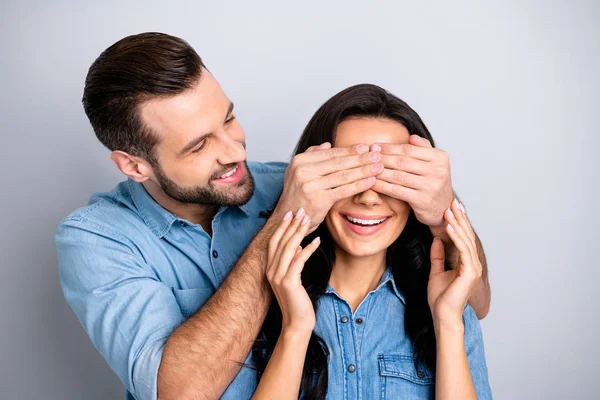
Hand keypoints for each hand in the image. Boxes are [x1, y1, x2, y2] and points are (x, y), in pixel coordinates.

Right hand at [266, 208, 320, 333]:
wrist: (297, 323)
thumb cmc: (298, 302)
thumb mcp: (293, 279)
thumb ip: (293, 262)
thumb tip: (298, 245)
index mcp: (270, 269)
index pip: (274, 243)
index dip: (282, 227)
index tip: (290, 214)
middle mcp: (271, 271)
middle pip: (281, 242)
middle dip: (291, 225)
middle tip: (301, 211)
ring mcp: (278, 277)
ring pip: (289, 248)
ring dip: (299, 232)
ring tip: (308, 220)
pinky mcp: (289, 282)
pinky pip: (299, 260)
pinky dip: (308, 248)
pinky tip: (316, 240)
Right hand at [274, 142, 382, 230]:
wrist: (289, 218)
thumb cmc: (297, 194)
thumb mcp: (298, 171)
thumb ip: (312, 155)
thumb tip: (327, 144)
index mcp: (300, 161)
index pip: (330, 153)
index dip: (350, 150)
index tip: (366, 147)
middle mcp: (304, 171)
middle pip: (339, 162)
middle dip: (361, 158)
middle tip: (377, 155)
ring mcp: (310, 185)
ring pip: (343, 175)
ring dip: (364, 170)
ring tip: (378, 167)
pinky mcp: (319, 200)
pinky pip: (343, 190)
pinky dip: (359, 185)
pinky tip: (371, 181)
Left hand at [371, 135, 452, 228]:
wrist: (443, 208)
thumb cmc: (434, 182)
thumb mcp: (434, 163)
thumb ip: (423, 148)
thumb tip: (411, 137)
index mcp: (440, 157)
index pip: (409, 149)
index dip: (390, 148)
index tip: (376, 146)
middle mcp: (438, 171)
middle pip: (402, 162)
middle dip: (382, 158)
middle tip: (368, 157)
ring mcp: (430, 186)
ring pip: (398, 176)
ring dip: (380, 172)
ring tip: (367, 169)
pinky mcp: (422, 201)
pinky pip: (397, 191)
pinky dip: (382, 186)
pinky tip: (372, 183)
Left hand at [427, 199, 481, 326]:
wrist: (443, 315)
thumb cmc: (440, 298)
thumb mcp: (436, 272)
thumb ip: (438, 256)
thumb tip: (437, 240)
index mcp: (466, 263)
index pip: (462, 238)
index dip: (457, 222)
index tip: (451, 208)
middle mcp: (472, 263)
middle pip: (466, 235)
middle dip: (459, 218)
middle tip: (453, 202)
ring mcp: (473, 268)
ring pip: (466, 240)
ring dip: (457, 224)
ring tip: (449, 211)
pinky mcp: (469, 272)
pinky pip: (463, 251)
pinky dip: (456, 237)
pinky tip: (449, 227)